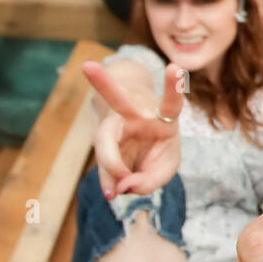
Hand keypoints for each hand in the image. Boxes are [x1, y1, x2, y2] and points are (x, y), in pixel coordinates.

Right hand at [83, 59, 184, 196]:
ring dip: (108, 163)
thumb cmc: (157, 149)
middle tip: (87, 66)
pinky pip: (104, 164)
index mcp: (162, 116)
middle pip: (118, 99)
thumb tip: (123, 186)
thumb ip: (151, 178)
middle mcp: (134, 115)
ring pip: (103, 137)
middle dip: (103, 83)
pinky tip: (112, 194)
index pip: (171, 102)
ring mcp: (113, 128)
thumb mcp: (166, 165)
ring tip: (113, 195)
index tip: (175, 67)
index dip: (174, 86)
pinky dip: (109, 182)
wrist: (137, 146)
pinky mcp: (102, 143)